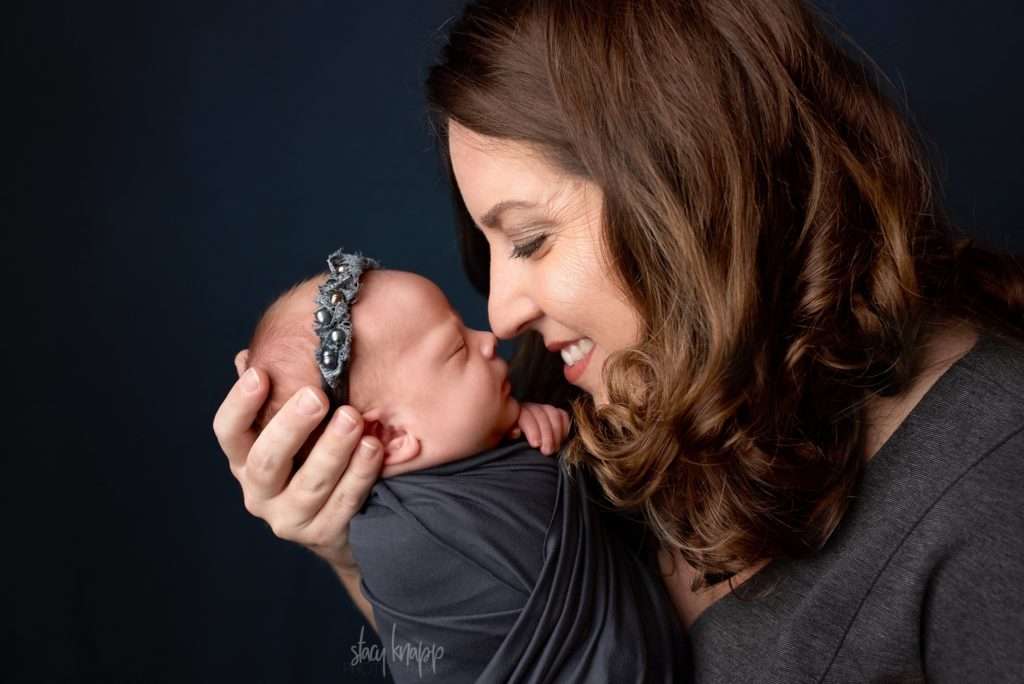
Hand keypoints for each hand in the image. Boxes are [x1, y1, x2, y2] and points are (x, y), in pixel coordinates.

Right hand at [212, 349, 382, 571]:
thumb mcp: (291, 427)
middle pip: (266, 460)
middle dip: (291, 427)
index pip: (228, 431)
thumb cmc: (309, 458)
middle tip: (316, 396)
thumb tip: (249, 356)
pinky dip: (359, 474)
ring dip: (333, 449)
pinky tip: (373, 448)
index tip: (260, 373)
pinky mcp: (323, 534)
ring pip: (309, 484)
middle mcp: (258, 491)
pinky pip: (343, 502)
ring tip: (353, 419)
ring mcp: (288, 517)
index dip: (240, 404)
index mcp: (244, 459)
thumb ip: (275, 394)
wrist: (339, 522)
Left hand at [508, 402, 571, 455]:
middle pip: (541, 415)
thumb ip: (510, 435)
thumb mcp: (506, 441)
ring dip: (556, 433)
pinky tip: (561, 440)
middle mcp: (529, 408)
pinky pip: (562, 415)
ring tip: (555, 449)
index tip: (536, 445)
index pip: (526, 416)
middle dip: (546, 435)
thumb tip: (516, 432)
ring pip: (553, 414)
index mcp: (515, 414)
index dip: (532, 430)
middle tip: (547, 452)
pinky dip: (564, 427)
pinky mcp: (554, 414)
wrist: (517, 447)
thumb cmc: (510, 446)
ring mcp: (542, 410)